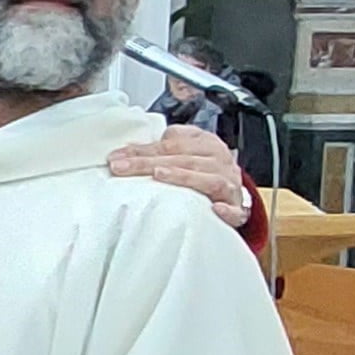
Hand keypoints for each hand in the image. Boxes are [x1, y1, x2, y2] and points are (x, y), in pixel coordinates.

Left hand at [108, 126, 253, 230]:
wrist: (235, 193)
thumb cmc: (202, 170)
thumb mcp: (185, 152)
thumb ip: (162, 148)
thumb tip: (128, 151)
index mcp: (207, 144)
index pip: (172, 144)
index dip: (142, 150)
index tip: (115, 158)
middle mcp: (220, 161)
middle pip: (184, 159)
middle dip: (149, 163)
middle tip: (121, 168)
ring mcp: (231, 185)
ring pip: (209, 179)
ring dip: (184, 177)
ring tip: (158, 175)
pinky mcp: (239, 209)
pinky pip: (235, 210)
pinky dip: (226, 210)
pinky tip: (214, 209)